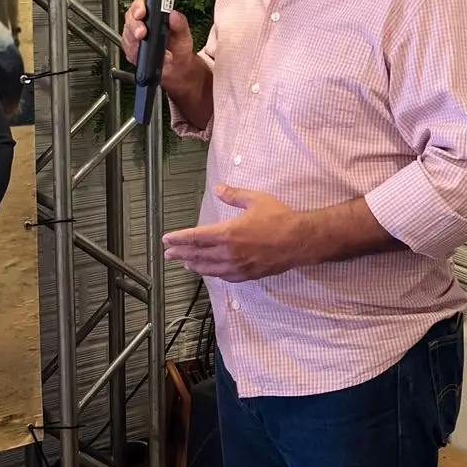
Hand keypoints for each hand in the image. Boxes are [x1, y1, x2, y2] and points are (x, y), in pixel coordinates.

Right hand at [121, 0, 194, 82]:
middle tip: (142, 33)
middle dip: (135, 26)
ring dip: (137, 42)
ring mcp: (134, 37)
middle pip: (130, 19)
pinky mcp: (132, 51)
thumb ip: (180, 23)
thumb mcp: (183, 33)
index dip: (138, 6)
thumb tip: (174, 14)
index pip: (141, 3)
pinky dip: (139, 54)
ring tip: (153, 48)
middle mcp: (141, 23)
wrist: (177, 64)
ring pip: (128, 35)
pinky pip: (129, 51)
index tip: (142, 12)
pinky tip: (150, 55)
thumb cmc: (178, 45)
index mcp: (152, 14)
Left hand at [162, 185, 309, 280]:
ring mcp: (238, 266)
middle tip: (168, 254)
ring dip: (194, 265)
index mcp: (227, 233)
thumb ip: (234, 195)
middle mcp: (229, 252)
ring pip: (209, 269)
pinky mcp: (248, 274)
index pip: (195, 237)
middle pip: (197, 255)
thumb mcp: (255, 200)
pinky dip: (213, 273)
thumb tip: (218, 189)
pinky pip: (225, 276)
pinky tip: (210, 271)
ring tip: (185, 263)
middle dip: (181, 254)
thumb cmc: (279, 218)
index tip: (167, 239)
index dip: (179, 238)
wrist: (299, 240)